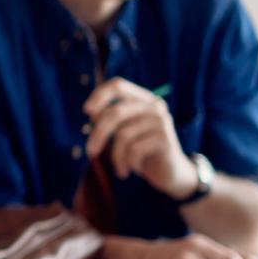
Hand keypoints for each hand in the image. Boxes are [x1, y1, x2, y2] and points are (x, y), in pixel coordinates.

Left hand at [85, 80, 194, 197]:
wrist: (171, 173)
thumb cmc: (141, 152)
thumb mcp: (124, 134)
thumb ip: (109, 122)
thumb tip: (90, 113)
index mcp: (143, 99)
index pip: (118, 85)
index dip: (99, 95)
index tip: (86, 111)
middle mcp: (154, 106)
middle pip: (116, 112)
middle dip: (98, 134)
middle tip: (91, 151)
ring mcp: (161, 121)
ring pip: (123, 135)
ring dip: (115, 156)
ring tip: (119, 166)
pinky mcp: (164, 139)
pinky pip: (134, 149)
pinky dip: (127, 162)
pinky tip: (132, 169)